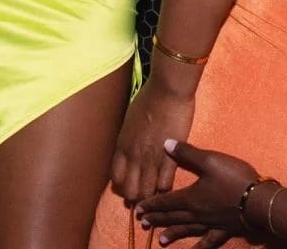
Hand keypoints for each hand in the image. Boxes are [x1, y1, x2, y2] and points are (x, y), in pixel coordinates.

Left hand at [111, 73, 195, 204]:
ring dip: (151, 195)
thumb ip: (128, 139)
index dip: (123, 185)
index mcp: (122, 146)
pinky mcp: (170, 158)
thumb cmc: (149, 98)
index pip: (116, 179)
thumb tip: (129, 149)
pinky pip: (165, 184)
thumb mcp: (130, 120)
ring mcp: (152, 159)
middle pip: (131, 191)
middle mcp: (134, 157)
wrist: (168, 90)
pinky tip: (168, 182)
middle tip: (144, 193)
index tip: (130, 184)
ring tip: (156, 194)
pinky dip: (166, 187)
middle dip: (136, 195)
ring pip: (147, 193)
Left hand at [137, 139, 260, 247]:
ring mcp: (209, 224)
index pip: (166, 202)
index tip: (138, 209)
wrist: (258, 201)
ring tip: (160, 240)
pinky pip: (208, 242)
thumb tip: (165, 144)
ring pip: (186, 230)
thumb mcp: (209, 159)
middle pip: (173, 217)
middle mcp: (196, 214)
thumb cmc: (233, 178)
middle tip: (142, 223)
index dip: (152, 204)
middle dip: (157, 219)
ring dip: (173, 233)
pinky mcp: (223, 230)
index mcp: (191, 197)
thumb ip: (187, 153)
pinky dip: (199, 248)